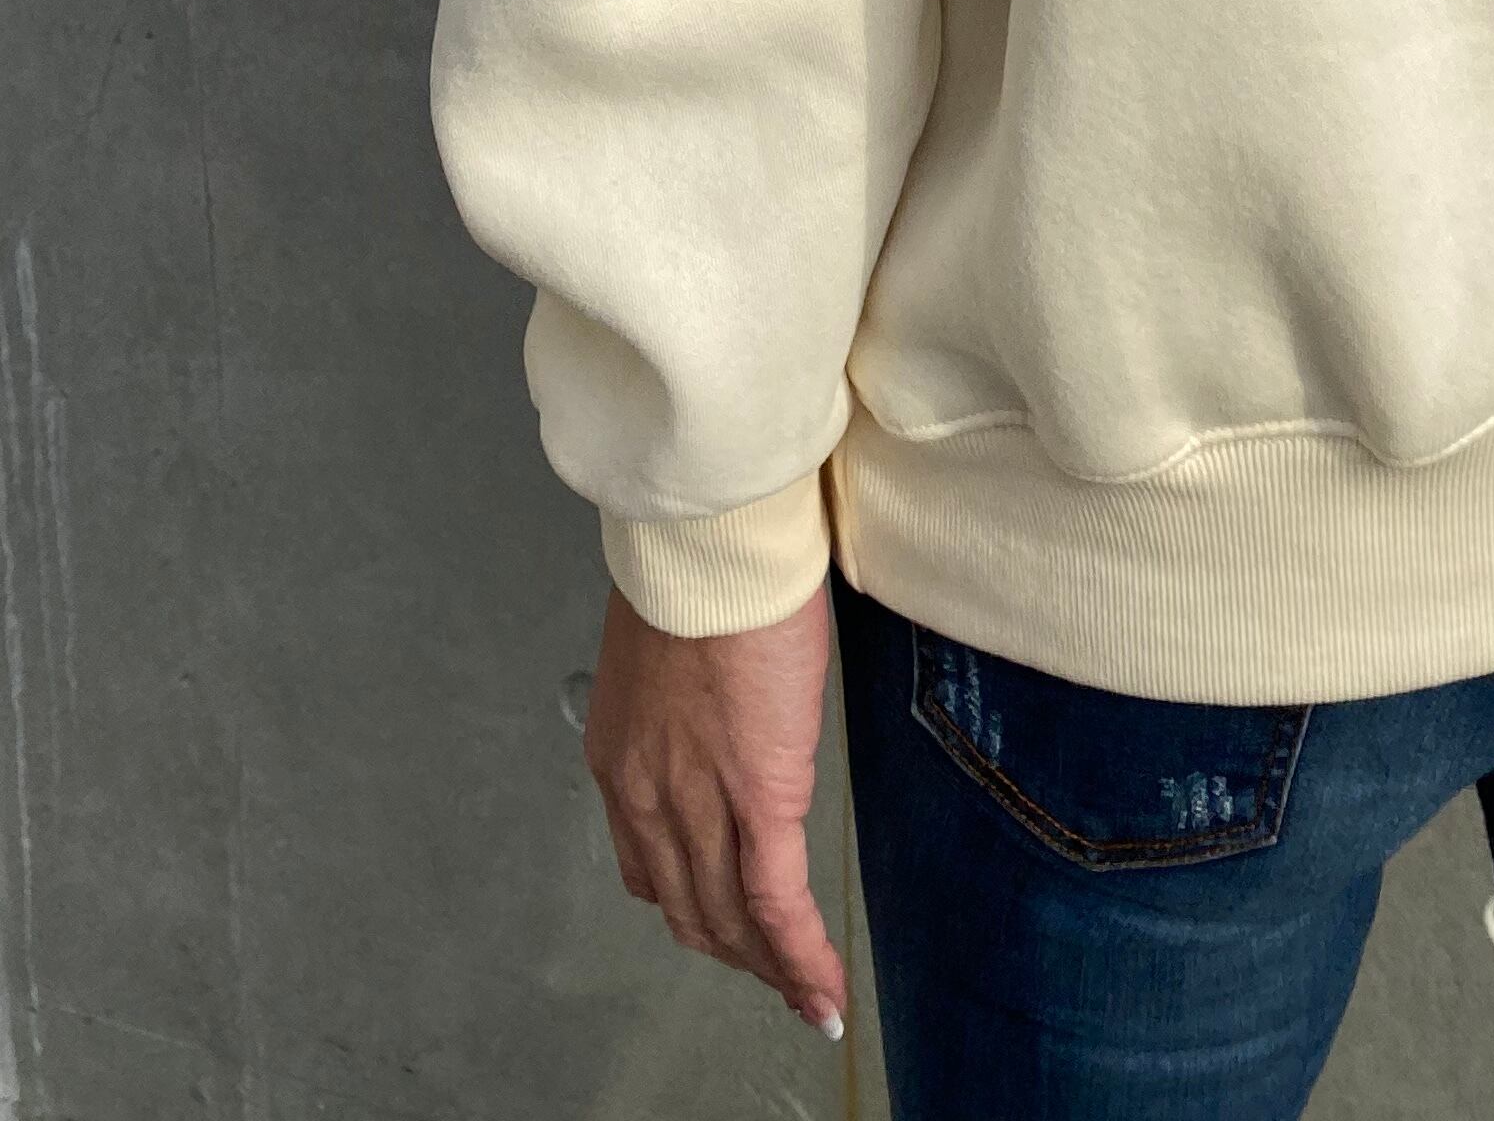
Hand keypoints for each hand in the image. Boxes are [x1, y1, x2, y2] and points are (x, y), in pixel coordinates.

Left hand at [581, 581, 846, 1032]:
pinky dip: (800, 959)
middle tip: (773, 978)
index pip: (649, 865)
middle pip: (689, 906)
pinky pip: (777, 902)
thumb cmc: (700, 565)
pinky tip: (822, 992)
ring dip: (768, 968)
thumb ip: (686, 693)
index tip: (721, 924)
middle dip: (733, 951)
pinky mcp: (760, 796)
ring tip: (804, 999)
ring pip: (730, 916)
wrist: (711, 544)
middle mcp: (646, 798)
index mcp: (622, 760)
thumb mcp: (668, 641)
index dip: (689, 905)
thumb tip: (721, 700)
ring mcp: (699, 804)